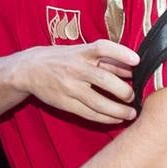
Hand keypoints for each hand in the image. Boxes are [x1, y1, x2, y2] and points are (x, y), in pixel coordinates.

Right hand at [14, 40, 139, 123]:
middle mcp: (75, 68)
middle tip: (133, 96)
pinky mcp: (65, 102)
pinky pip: (88, 113)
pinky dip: (105, 118)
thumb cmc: (60, 58)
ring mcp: (69, 87)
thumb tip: (132, 68)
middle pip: (104, 80)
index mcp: (81, 52)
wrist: (28, 70)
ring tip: (130, 114)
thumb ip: (107, 61)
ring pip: (98, 103)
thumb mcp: (81, 53)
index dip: (121, 53)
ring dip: (118, 111)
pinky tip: (115, 119)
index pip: (103, 48)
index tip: (137, 61)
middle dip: (123, 91)